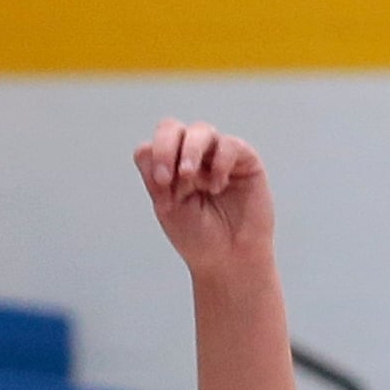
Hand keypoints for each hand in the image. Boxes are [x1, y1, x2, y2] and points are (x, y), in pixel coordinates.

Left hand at [133, 120, 273, 280]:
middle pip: (171, 129)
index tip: (162, 192)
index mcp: (170, 168)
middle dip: (166, 148)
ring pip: (200, 131)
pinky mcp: (244, 159)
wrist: (228, 260)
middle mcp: (193, 156)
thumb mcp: (167, 209)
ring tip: (189, 176)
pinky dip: (219, 162)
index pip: (154, 146)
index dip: (155, 161)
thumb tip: (145, 148)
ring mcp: (217, 155)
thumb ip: (155, 178)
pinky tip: (218, 186)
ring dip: (190, 151)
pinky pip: (229, 145)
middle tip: (167, 178)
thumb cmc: (198, 237)